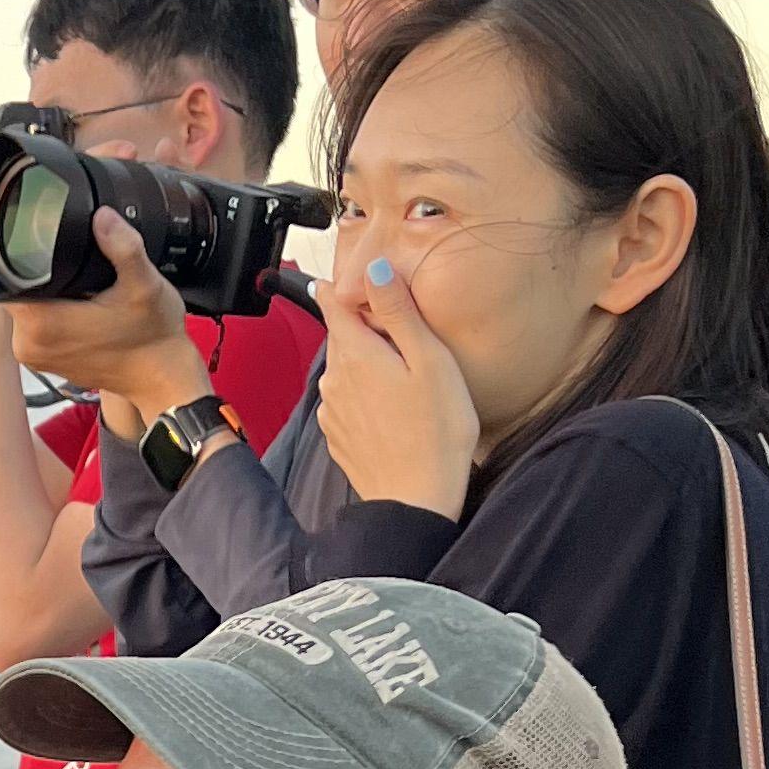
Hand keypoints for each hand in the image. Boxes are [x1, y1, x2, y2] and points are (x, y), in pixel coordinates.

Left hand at [7, 212, 206, 421]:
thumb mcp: (144, 284)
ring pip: (25, 306)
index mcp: (42, 325)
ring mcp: (33, 356)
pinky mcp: (42, 361)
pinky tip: (78, 306)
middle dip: (38, 272)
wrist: (160, 377)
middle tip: (76, 267)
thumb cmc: (152, 337)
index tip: (49, 242)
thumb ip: (123, 246)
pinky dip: (52, 311)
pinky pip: (34, 324)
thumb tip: (102, 217)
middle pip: (13, 288)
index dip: (25, 252)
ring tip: (80, 288)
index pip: (6, 274)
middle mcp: (28, 345)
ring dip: (45, 292)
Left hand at [312, 247, 480, 517]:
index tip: (365, 280)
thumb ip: (399, 312)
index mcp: (354, 353)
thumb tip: (374, 267)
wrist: (416, 502)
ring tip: (404, 375)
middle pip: (342, 335)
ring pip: (345, 368)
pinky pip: (347, 400)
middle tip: (404, 333)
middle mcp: (333, 379)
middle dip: (365, 327)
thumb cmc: (436, 432)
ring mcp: (332, 410)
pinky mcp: (338, 435)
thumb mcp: (429, 360)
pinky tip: (393, 408)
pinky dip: (364, 395)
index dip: (349, 286)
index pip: (334, 301)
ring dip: (366, 363)